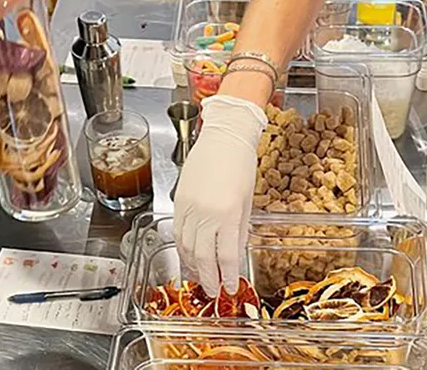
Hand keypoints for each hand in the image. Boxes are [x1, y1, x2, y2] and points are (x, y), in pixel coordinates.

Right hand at [174, 95, 267, 296]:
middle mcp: (207, 212)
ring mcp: (190, 206)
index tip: (230, 288)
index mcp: (229, 213)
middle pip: (203, 256)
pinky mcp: (178, 200)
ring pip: (187, 246)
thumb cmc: (241, 163)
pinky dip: (182, 247)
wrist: (225, 136)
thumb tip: (234, 253)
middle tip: (214, 291)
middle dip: (208, 278)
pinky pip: (178, 231)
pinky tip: (188, 256)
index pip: (226, 255)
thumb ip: (240, 229)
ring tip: (200, 278)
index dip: (228, 276)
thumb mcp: (248, 200)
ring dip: (193, 265)